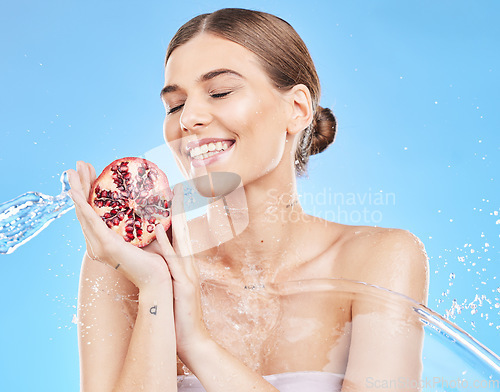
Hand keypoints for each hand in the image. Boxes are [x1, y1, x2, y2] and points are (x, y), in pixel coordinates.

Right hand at [67, 161, 170, 290]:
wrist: (159, 279)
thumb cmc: (156, 260)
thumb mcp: (146, 234)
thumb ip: (142, 219)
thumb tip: (148, 199)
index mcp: (104, 241)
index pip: (91, 212)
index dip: (87, 191)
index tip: (89, 172)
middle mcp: (97, 244)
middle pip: (84, 210)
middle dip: (80, 185)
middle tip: (79, 165)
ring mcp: (99, 246)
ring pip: (84, 212)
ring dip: (78, 189)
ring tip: (74, 170)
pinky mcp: (106, 246)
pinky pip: (91, 221)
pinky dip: (82, 205)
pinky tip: (75, 192)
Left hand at [154, 183, 210, 360]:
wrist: (190, 338)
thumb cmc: (177, 312)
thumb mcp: (172, 285)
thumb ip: (166, 267)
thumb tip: (154, 256)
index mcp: (183, 262)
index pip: (179, 232)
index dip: (176, 212)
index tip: (172, 191)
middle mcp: (187, 262)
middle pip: (183, 229)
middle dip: (180, 207)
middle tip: (178, 184)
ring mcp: (187, 271)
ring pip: (181, 238)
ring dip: (176, 217)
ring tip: (173, 196)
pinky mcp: (184, 283)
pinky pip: (173, 259)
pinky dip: (166, 242)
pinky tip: (159, 227)